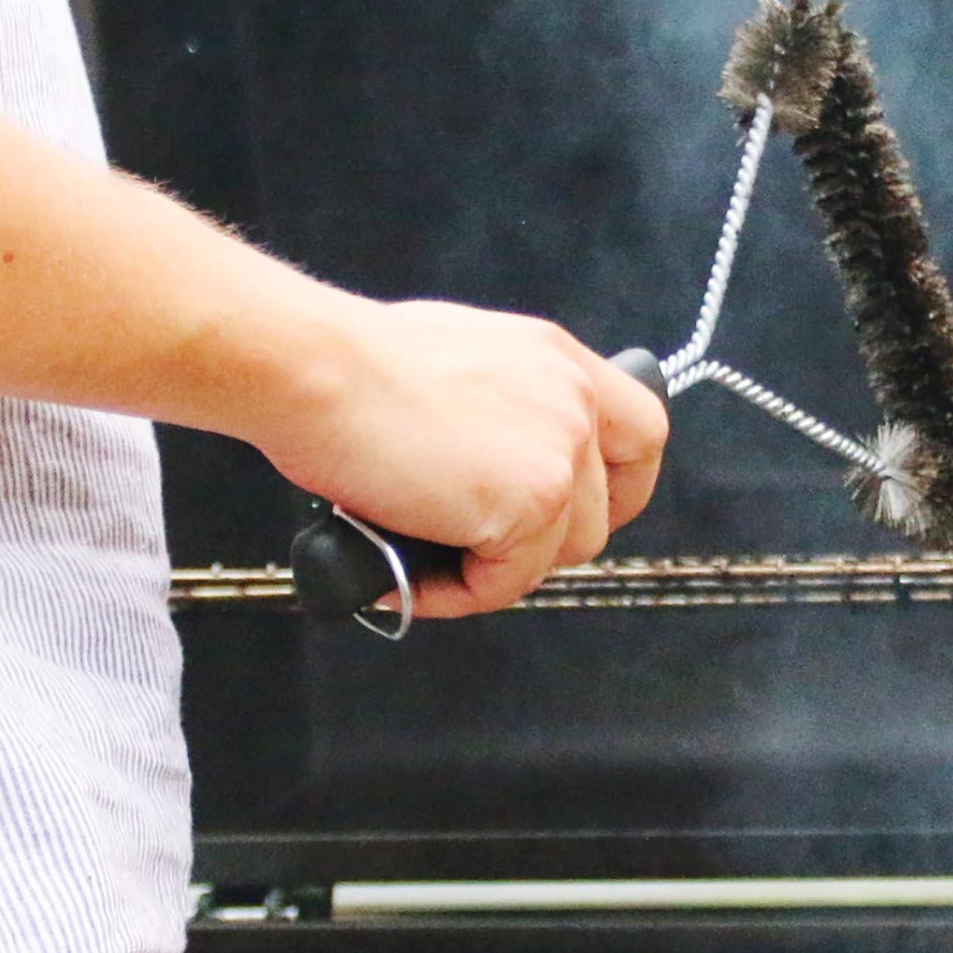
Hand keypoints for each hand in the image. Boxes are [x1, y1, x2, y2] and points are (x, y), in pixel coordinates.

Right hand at [258, 297, 669, 617]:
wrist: (312, 368)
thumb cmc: (346, 366)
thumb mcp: (453, 369)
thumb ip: (496, 411)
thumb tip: (483, 472)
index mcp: (557, 359)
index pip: (640, 432)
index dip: (615, 488)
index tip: (570, 514)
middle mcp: (574, 399)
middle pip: (601, 514)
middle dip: (540, 546)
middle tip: (470, 549)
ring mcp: (560, 452)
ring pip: (555, 557)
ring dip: (489, 571)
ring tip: (414, 557)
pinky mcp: (532, 503)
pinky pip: (507, 583)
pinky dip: (455, 593)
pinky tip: (402, 570)